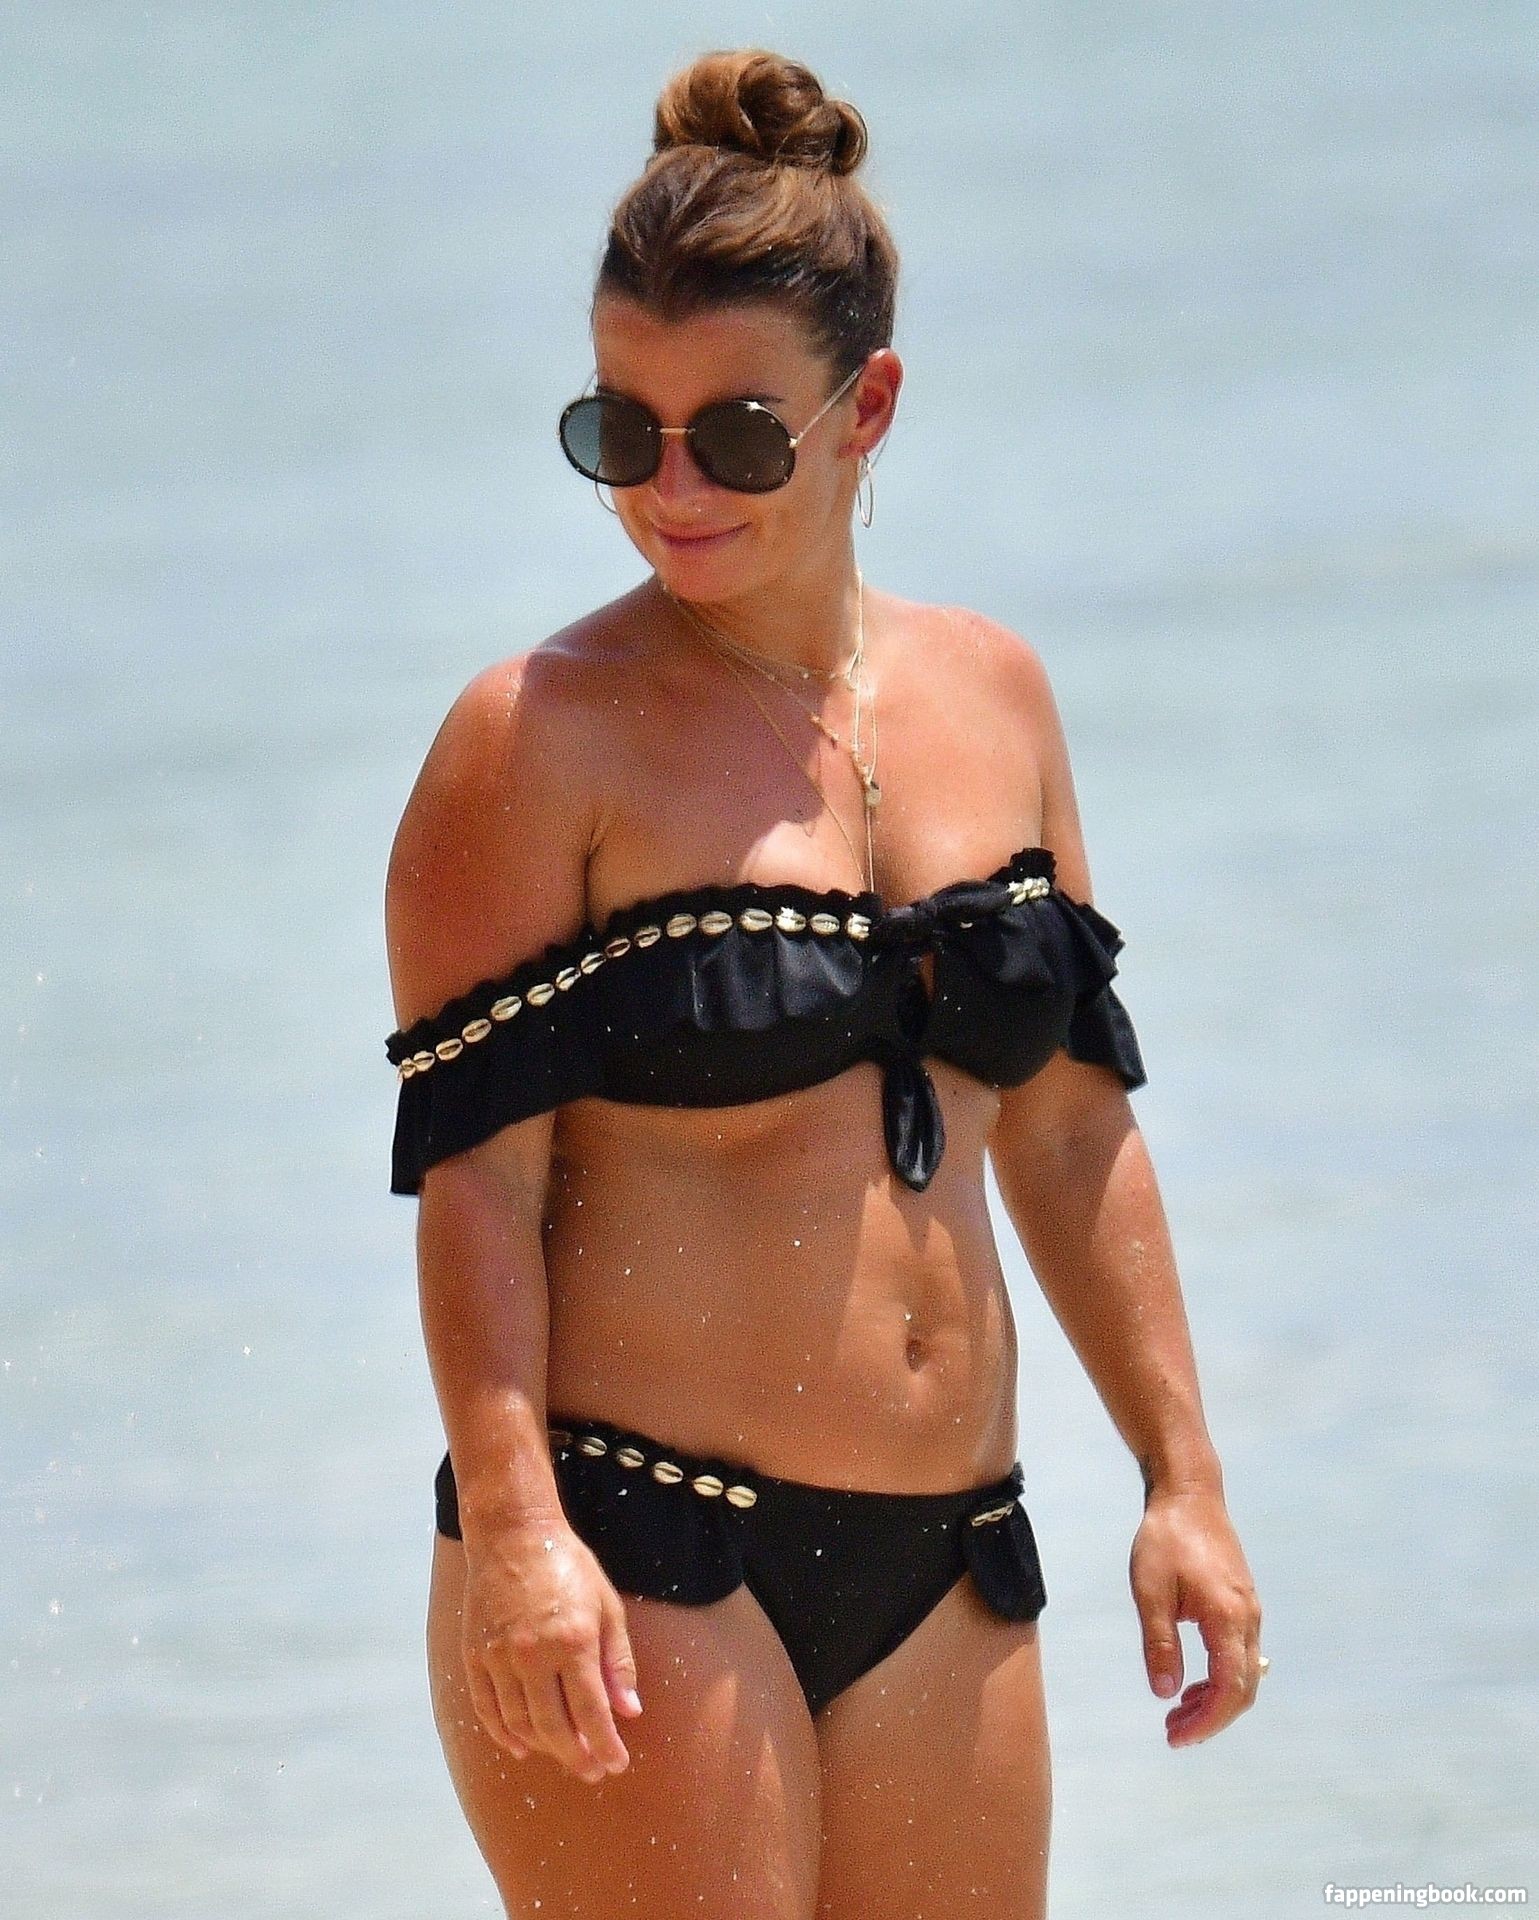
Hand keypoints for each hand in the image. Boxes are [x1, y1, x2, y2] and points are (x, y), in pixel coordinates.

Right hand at [460, 1516, 644, 1783]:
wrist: (514, 1534)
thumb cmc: (569, 1567)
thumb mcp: (607, 1606)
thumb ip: (618, 1661)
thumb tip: (630, 1712)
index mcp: (573, 1641)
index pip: (591, 1712)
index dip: (605, 1745)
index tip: (616, 1764)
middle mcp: (533, 1654)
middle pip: (554, 1727)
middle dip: (576, 1756)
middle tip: (592, 1770)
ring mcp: (500, 1656)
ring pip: (520, 1724)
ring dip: (543, 1749)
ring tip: (565, 1757)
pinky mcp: (475, 1654)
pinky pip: (487, 1708)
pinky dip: (503, 1734)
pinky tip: (521, 1746)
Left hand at [1129, 1486, 1263, 1746]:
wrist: (1189, 1495)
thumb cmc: (1165, 1539)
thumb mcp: (1150, 1592)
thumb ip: (1159, 1644)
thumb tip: (1164, 1694)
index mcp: (1229, 1618)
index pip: (1228, 1689)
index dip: (1206, 1721)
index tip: (1176, 1737)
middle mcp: (1248, 1619)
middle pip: (1243, 1689)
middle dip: (1211, 1719)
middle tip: (1172, 1733)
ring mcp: (1249, 1611)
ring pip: (1245, 1674)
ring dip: (1216, 1701)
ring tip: (1177, 1714)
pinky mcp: (1242, 1604)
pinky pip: (1241, 1655)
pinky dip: (1220, 1678)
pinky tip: (1191, 1684)